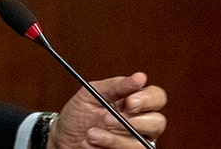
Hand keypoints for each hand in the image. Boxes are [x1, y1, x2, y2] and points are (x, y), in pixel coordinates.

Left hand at [48, 72, 166, 148]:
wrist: (63, 137)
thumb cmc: (78, 114)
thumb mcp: (92, 93)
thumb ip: (116, 86)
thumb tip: (139, 77)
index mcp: (135, 102)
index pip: (157, 97)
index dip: (147, 99)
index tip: (129, 101)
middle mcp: (140, 123)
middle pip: (158, 122)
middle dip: (132, 121)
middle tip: (107, 119)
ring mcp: (135, 142)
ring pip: (141, 144)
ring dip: (114, 139)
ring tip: (91, 134)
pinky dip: (108, 148)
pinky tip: (91, 144)